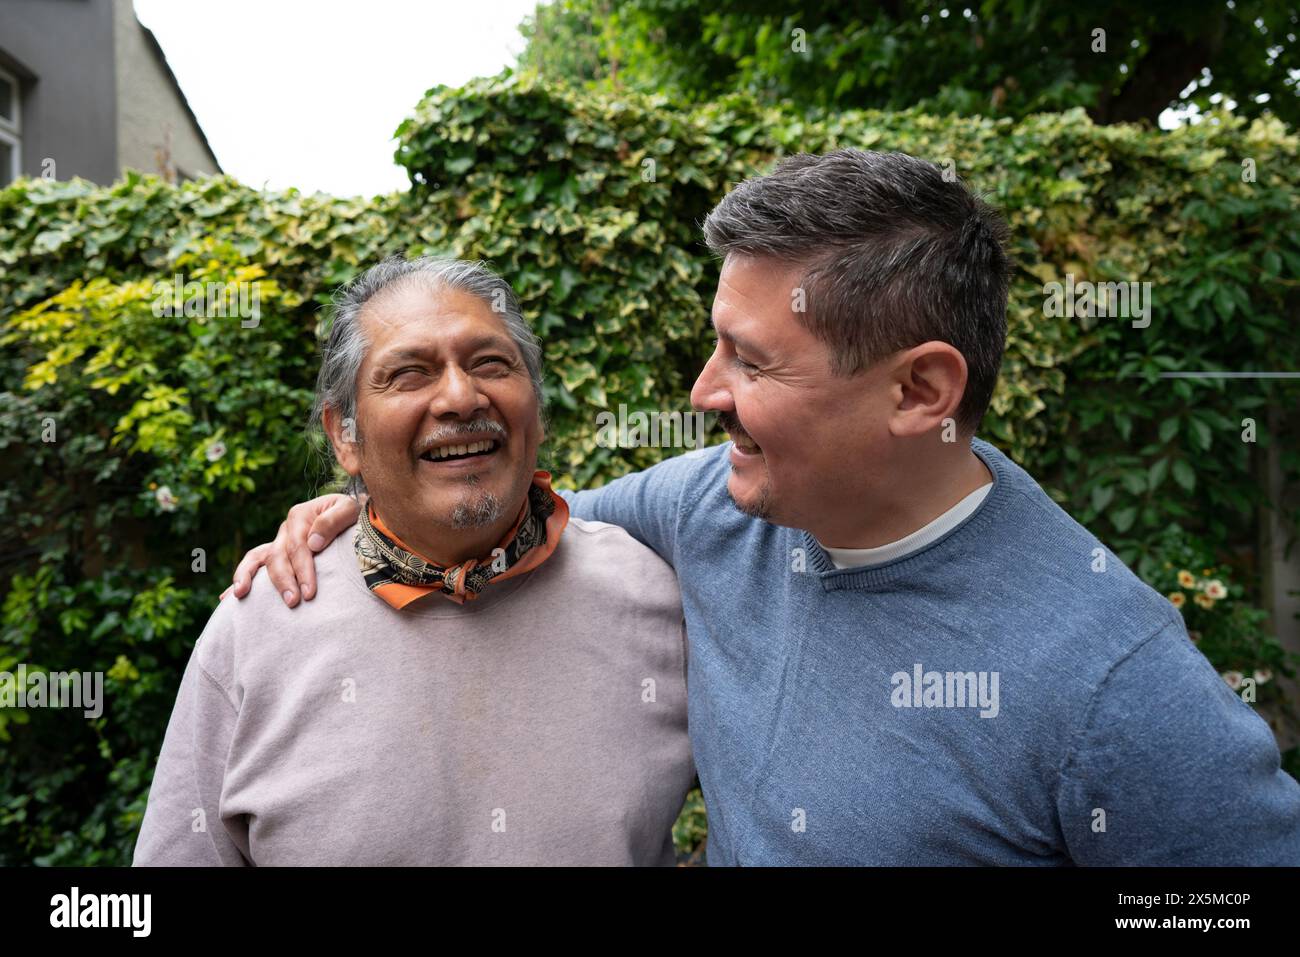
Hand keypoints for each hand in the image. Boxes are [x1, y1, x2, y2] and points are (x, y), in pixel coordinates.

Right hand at [227, 494, 360, 606]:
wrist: (352, 516)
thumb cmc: (354, 514)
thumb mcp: (349, 509)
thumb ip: (333, 520)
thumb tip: (313, 543)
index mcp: (300, 516)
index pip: (298, 546)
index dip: (303, 570)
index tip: (310, 592)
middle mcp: (285, 529)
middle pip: (277, 556)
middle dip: (284, 581)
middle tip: (293, 602)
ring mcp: (278, 542)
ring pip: (257, 558)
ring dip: (248, 577)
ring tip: (241, 595)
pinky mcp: (277, 554)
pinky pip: (254, 565)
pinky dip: (240, 579)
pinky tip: (227, 599)